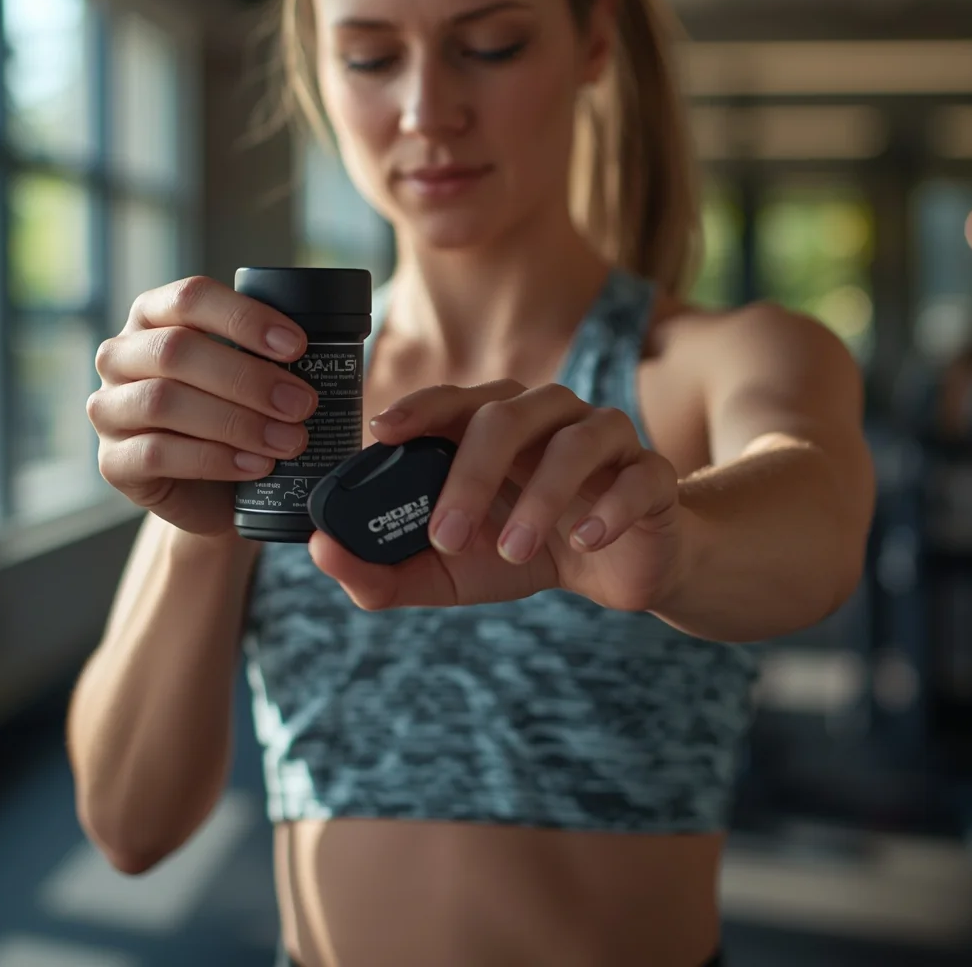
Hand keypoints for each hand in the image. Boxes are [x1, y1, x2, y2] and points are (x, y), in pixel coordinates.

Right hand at [86, 276, 318, 535]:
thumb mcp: (256, 372)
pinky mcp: (113, 462)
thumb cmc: (243, 413)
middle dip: (250, 378)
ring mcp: (109, 408)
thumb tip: (334, 343)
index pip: (191, 296)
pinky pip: (155, 453)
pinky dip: (214, 459)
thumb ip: (276, 352)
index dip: (244, 318)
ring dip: (238, 422)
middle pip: (177, 351)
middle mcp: (123, 354)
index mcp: (156, 315)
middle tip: (304, 403)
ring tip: (290, 441)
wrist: (220, 490)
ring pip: (163, 402)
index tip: (298, 345)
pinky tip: (256, 465)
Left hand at [307, 379, 686, 611]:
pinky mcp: (652, 474)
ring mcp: (605, 439)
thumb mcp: (450, 571)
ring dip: (539, 495)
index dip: (420, 408)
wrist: (619, 569)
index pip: (454, 400)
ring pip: (573, 440)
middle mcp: (549, 417)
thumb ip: (385, 568)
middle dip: (470, 473)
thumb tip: (320, 551)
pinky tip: (586, 541)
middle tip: (446, 536)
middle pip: (506, 415)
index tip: (382, 432)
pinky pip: (638, 475)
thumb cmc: (527, 552)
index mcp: (496, 426)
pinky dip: (610, 506)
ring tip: (512, 551)